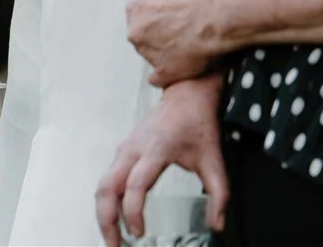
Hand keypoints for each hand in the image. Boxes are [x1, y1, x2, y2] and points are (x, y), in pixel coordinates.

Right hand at [96, 76, 226, 246]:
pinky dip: (107, 201)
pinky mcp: (124, 149)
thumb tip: (217, 226)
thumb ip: (219, 195)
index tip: (139, 233)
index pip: (135, 184)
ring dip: (103, 213)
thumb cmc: (199, 122)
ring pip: (103, 183)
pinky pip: (108, 178)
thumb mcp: (214, 159)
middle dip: (107, 220)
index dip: (133, 212)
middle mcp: (134, 147)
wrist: (188, 91)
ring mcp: (126, 147)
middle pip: (107, 186)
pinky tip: (117, 219)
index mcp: (156, 148)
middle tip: (115, 246)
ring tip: (113, 239)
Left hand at [127, 0, 230, 86]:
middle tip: (178, 32)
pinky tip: (179, 67)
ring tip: (187, 46)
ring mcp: (149, 55)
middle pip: (142, 36)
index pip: (137, 14)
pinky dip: (167, 75)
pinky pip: (158, 79)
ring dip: (165, 54)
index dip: (154, 15)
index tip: (166, 17)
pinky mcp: (165, 73)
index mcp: (136, 8)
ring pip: (152, 56)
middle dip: (157, 35)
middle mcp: (137, 32)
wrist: (219, 13)